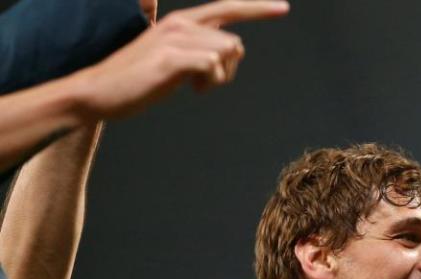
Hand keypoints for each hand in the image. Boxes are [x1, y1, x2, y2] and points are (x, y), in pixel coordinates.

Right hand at [75, 0, 288, 118]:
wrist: (100, 92)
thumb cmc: (139, 80)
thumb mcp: (173, 58)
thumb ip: (200, 49)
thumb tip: (227, 54)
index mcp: (182, 22)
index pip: (227, 8)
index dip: (258, 8)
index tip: (283, 7)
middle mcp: (181, 24)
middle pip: (235, 44)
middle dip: (228, 70)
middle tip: (202, 83)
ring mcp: (176, 39)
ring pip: (227, 54)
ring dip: (218, 79)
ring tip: (192, 85)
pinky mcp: (172, 58)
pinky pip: (214, 66)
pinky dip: (209, 82)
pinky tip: (191, 89)